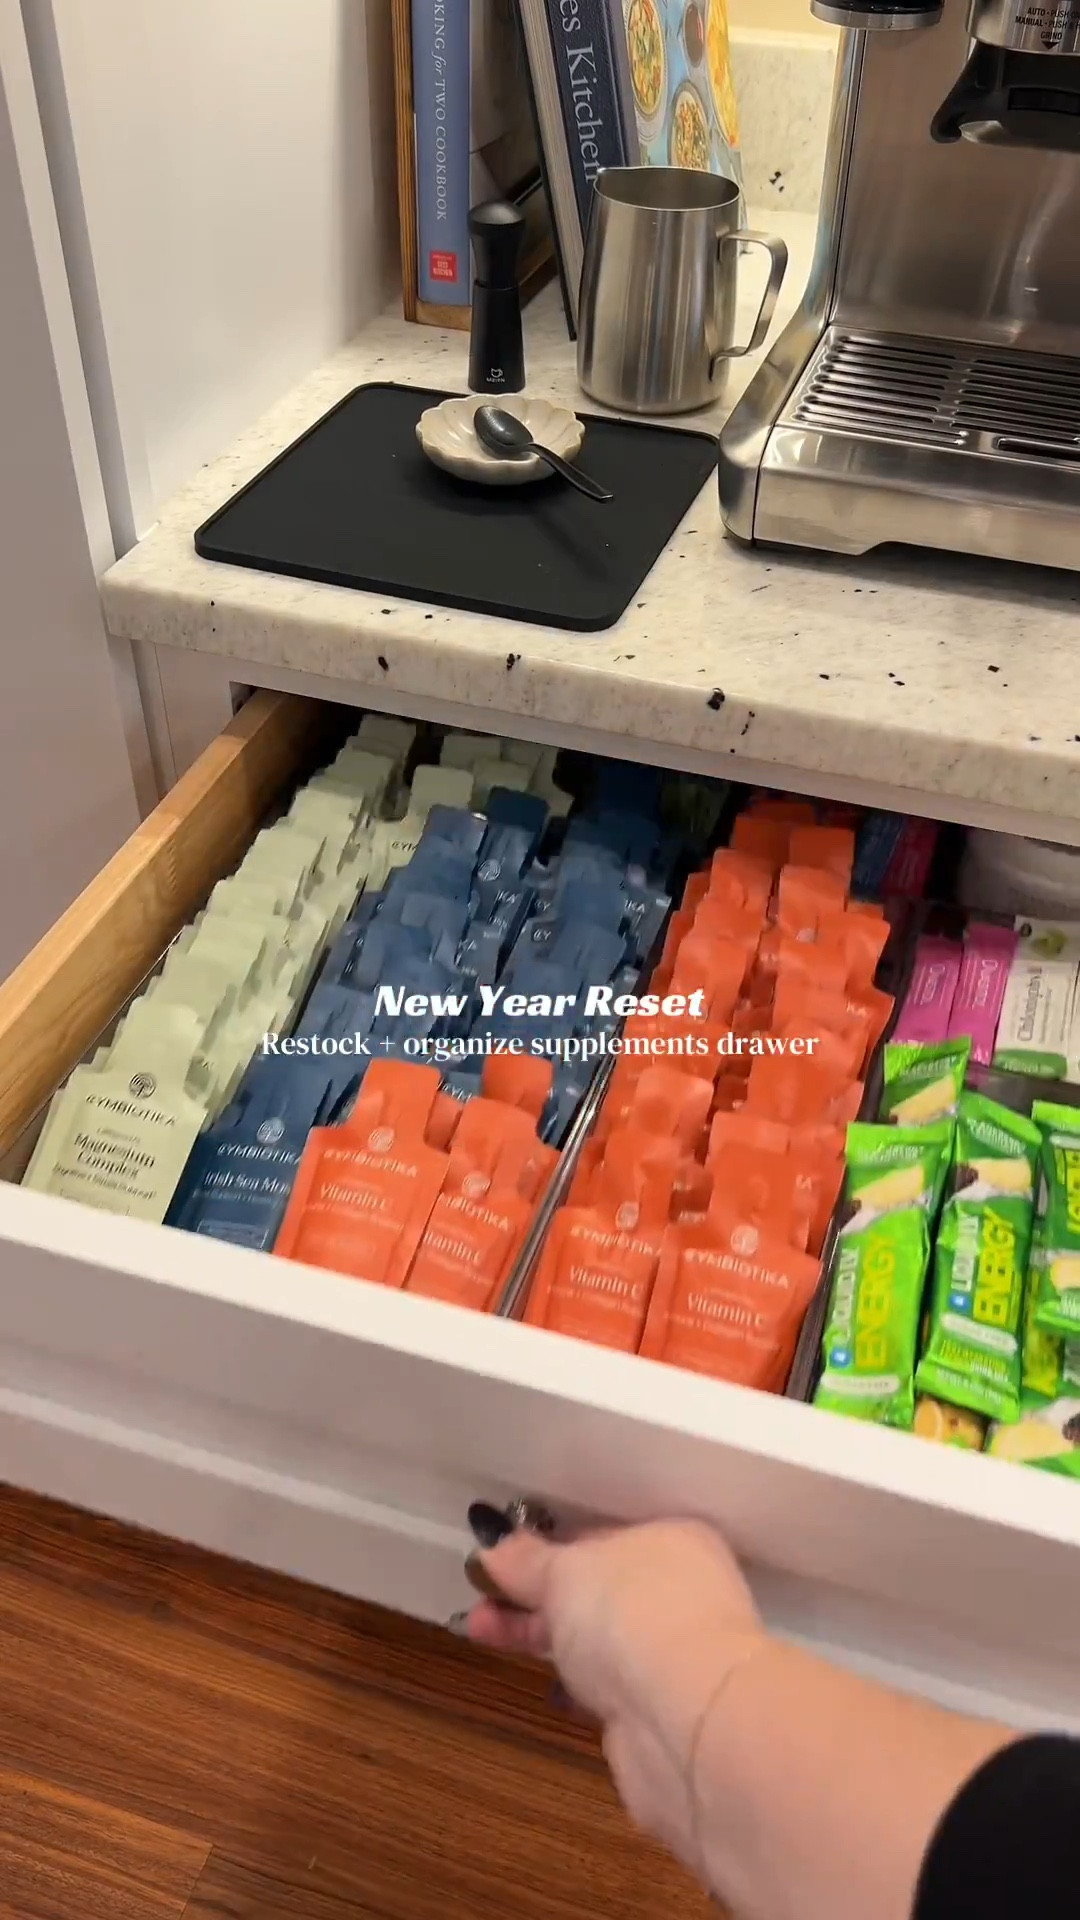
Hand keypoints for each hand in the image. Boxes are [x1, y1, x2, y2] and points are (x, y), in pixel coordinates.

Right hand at [464, 1520, 765, 1881]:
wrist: (686, 1722)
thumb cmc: (631, 1616)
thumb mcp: (566, 1572)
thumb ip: (527, 1560)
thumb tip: (493, 1542)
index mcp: (672, 1539)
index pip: (601, 1536)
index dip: (549, 1548)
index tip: (499, 1560)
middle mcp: (679, 1593)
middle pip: (596, 1590)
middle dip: (534, 1597)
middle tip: (478, 1604)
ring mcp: (672, 1654)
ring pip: (597, 1639)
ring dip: (546, 1638)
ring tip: (484, 1634)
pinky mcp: (659, 1709)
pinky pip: (607, 1685)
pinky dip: (576, 1684)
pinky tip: (549, 1688)